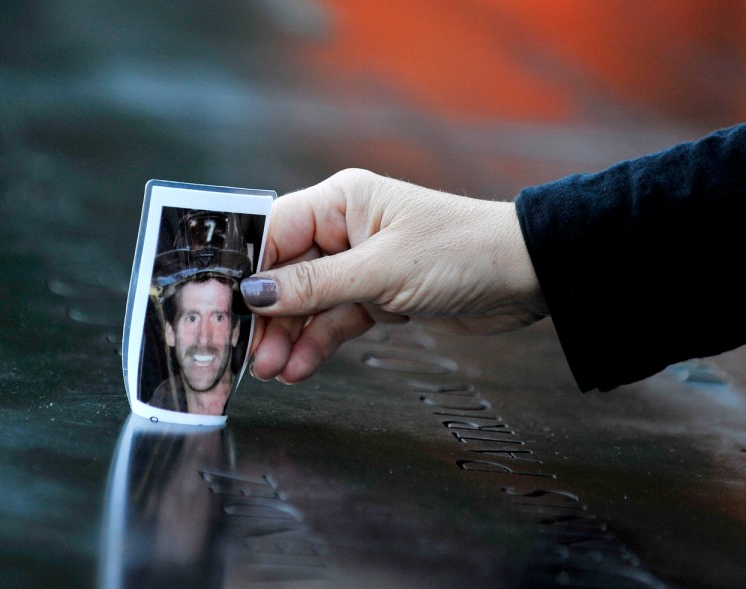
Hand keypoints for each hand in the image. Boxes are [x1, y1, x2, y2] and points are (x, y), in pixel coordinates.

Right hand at [240, 168, 546, 382]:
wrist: (525, 278)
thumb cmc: (461, 252)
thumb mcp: (382, 271)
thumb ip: (316, 285)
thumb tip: (255, 294)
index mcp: (342, 202)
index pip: (274, 231)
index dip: (245, 269)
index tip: (220, 305)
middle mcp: (346, 229)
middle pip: (286, 272)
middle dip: (267, 315)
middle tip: (247, 353)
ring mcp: (361, 265)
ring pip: (308, 303)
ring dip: (289, 336)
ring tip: (272, 370)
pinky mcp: (379, 297)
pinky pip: (336, 320)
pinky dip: (318, 344)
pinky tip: (300, 367)